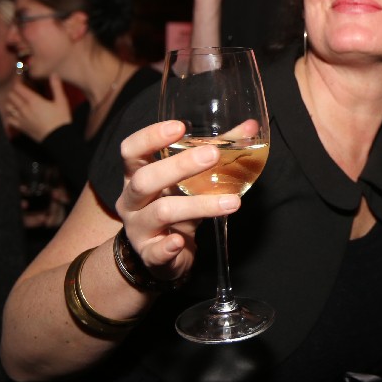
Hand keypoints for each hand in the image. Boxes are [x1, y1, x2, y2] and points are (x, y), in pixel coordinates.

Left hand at [5, 76, 71, 141]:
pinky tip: (14, 113)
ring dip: (11, 102)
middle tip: (20, 89)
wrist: (58, 138)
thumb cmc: (61, 119)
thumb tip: (54, 74)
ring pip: (8, 106)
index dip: (17, 82)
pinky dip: (10, 114)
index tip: (20, 79)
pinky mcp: (21, 127)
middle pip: (11, 95)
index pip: (18, 87)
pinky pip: (9, 119)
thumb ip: (56, 87)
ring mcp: (21, 118)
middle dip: (14, 91)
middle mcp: (24, 108)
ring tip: (16, 100)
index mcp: (33, 100)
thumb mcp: (62, 101)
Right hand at [114, 120, 240, 283]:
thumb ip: (215, 151)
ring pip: (160, 213)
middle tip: (212, 155)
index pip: (132, 150)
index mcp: (137, 174)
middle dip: (178, 166)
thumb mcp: (191, 180)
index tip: (179, 127)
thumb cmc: (175, 205)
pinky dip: (168, 246)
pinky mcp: (149, 254)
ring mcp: (138, 228)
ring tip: (232, 202)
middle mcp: (131, 200)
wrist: (160, 254)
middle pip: (144, 179)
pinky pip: (155, 251)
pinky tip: (180, 241)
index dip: (150, 136)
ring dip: (198, 205)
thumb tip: (250, 127)